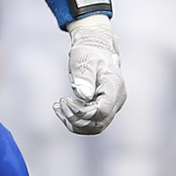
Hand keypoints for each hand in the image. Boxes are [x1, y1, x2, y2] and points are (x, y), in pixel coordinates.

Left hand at [55, 15, 125, 134]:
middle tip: (60, 103)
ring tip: (59, 106)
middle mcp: (117, 99)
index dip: (83, 111)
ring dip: (74, 122)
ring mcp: (112, 106)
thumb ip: (84, 77)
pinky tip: (61, 110)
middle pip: (99, 123)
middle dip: (76, 118)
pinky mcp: (103, 109)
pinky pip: (90, 124)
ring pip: (95, 127)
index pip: (102, 111)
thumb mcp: (84, 60)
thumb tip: (84, 96)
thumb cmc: (88, 52)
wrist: (94, 48)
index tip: (66, 100)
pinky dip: (75, 121)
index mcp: (114, 86)